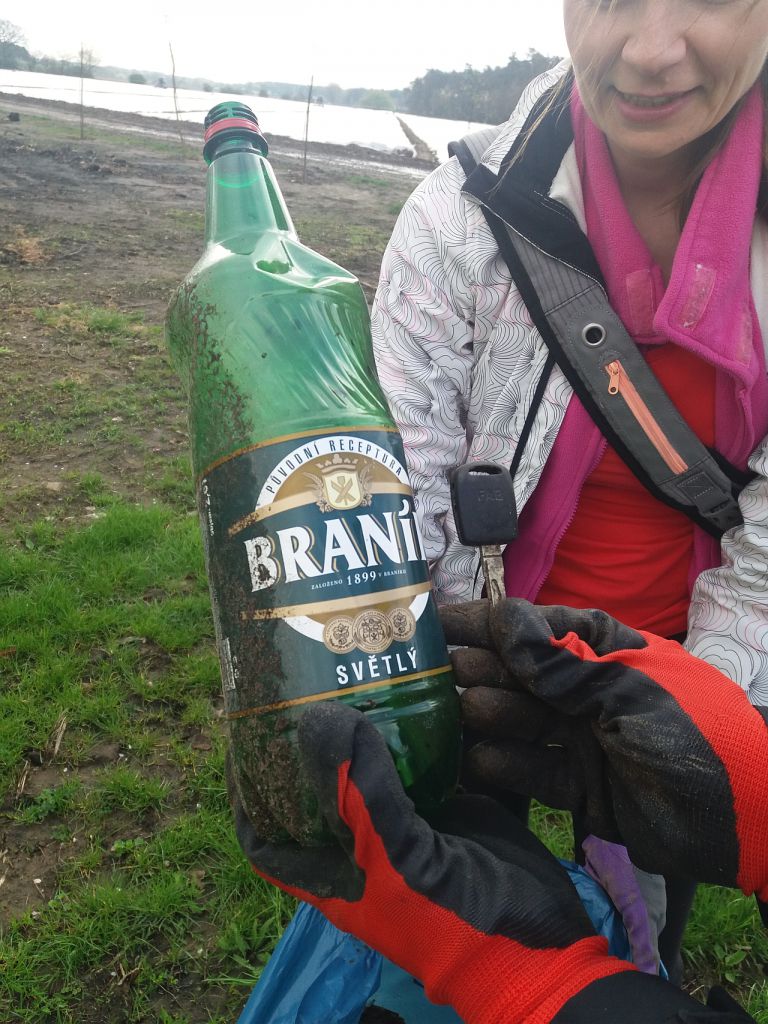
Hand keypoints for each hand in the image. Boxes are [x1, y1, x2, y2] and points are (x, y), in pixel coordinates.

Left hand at [229, 701, 635, 1023]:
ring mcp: (419, 825)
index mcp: (336, 870)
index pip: (269, 832)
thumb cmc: (451, 923)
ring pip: (389, 764)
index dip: (250, 791)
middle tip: (317, 676)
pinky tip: (440, 683)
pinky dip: (444, 725)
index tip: (247, 734)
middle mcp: (370, 843)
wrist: (542, 951)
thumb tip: (318, 717)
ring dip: (385, 720)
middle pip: (330, 783)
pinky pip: (446, 758)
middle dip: (322, 734)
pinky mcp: (466, 807)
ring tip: (375, 666)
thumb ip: (355, 795)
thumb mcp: (392, 863)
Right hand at [440, 599, 767, 898]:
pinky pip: (529, 771)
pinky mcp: (577, 785)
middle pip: (513, 675)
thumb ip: (558, 661)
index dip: (479, 622)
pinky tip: (473, 762)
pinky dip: (502, 767)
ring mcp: (577, 737)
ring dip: (482, 718)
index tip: (428, 622)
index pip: (528, 628)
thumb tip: (500, 616)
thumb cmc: (690, 731)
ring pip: (515, 722)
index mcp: (599, 649)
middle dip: (471, 672)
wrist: (745, 817)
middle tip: (422, 677)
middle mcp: (581, 689)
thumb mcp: (625, 689)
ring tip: (448, 717)